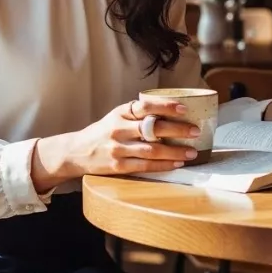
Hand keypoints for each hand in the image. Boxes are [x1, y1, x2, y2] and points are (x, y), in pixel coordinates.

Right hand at [54, 97, 201, 179]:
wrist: (76, 152)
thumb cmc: (102, 133)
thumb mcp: (115, 117)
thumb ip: (137, 115)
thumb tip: (172, 114)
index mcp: (120, 113)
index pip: (145, 106)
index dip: (166, 106)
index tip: (184, 109)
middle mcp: (118, 129)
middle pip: (153, 129)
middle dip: (178, 130)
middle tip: (195, 131)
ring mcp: (117, 148)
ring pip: (152, 150)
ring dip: (175, 151)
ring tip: (191, 152)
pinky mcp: (117, 166)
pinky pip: (145, 166)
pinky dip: (163, 165)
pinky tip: (176, 163)